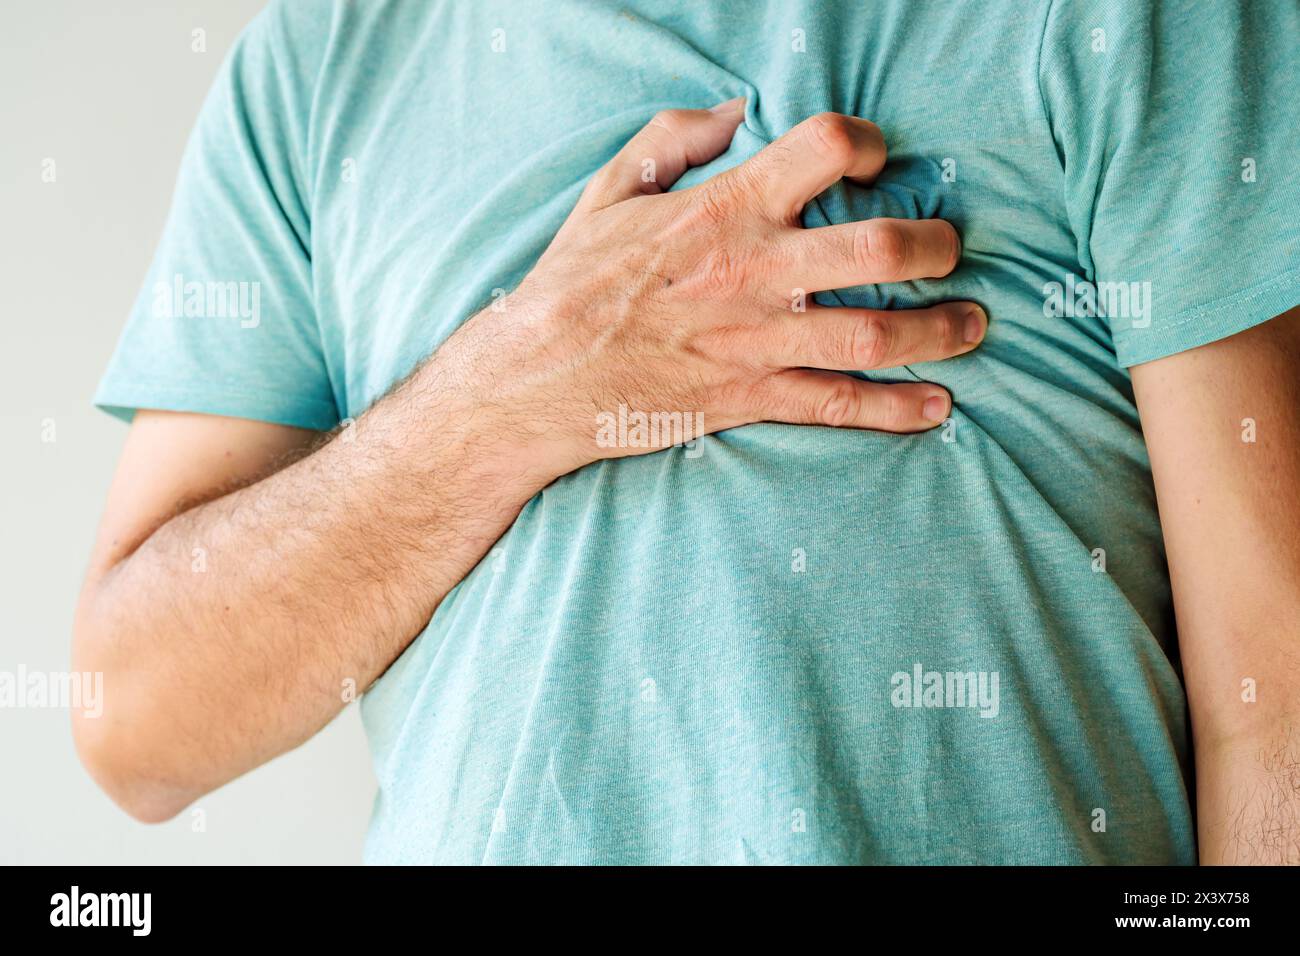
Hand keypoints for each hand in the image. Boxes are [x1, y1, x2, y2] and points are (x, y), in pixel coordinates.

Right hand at [437, 101, 985, 477]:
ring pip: (877, 333)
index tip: (878, 160)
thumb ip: (674, 139)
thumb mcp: (610, 191)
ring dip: (939, 332)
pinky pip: (838, 404)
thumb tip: (735, 111)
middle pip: (880, 247)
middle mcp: (756, 272)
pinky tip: (936, 408)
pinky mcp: (751, 397)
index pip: (825, 150)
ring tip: (972, 327)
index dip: (866, 144)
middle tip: (952, 250)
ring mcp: (759, 340)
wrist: (537, 379)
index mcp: (725, 209)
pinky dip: (894, 410)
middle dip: (935, 246)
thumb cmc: (571, 281)